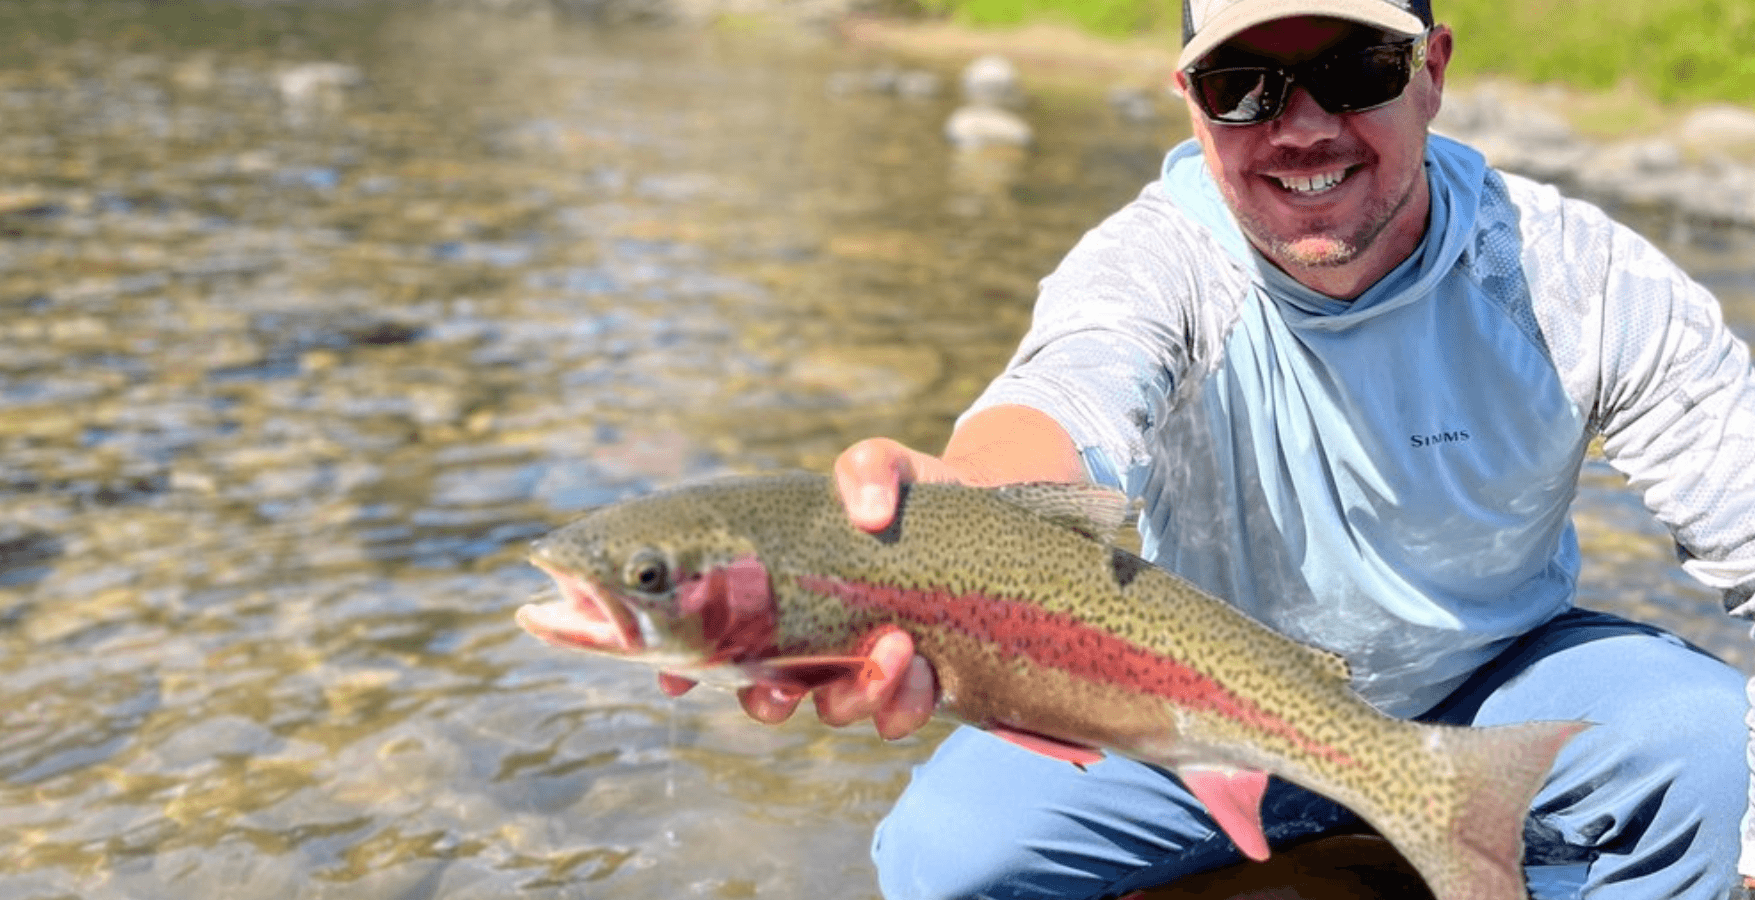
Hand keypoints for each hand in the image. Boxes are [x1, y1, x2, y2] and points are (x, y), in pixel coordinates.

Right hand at [660, 437, 948, 739]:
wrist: (981, 512)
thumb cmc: (909, 493)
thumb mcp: (884, 466)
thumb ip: (867, 469)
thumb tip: (868, 514)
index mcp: (778, 595)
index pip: (712, 640)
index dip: (683, 669)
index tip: (675, 681)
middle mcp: (808, 644)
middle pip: (764, 697)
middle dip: (770, 701)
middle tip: (794, 684)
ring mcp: (857, 670)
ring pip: (834, 711)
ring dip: (856, 695)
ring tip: (897, 646)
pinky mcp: (910, 687)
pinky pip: (895, 720)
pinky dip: (903, 705)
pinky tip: (925, 670)